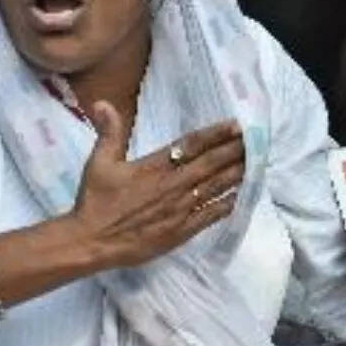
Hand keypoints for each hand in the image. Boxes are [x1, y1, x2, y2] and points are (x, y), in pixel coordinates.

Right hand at [67, 101, 244, 268]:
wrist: (89, 242)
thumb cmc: (94, 201)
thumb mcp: (99, 163)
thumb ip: (109, 132)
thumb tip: (103, 103)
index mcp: (155, 167)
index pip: (192, 145)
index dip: (216, 134)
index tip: (236, 125)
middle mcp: (172, 185)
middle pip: (211, 164)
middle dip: (235, 151)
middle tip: (256, 141)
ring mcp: (179, 209)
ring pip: (215, 188)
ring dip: (236, 174)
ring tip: (255, 163)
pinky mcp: (181, 231)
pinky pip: (210, 215)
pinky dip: (227, 204)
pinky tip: (241, 196)